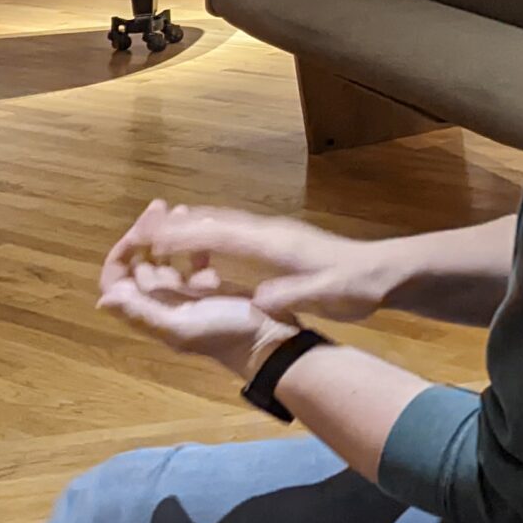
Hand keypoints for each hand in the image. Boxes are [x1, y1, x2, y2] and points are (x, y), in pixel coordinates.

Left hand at [98, 200, 296, 376]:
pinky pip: (194, 262)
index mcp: (150, 312)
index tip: (139, 232)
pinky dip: (195, 245)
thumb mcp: (182, 325)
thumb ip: (143, 314)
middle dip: (147, 235)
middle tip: (161, 205)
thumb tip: (103, 300)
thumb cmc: (224, 334)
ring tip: (183, 209)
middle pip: (142, 265)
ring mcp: (186, 294)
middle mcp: (163, 302)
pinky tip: (206, 229)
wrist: (268, 341)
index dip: (121, 256)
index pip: (118, 282)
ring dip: (170, 235)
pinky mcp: (210, 287)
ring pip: (168, 260)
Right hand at [112, 202, 397, 323]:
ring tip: (156, 232)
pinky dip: (210, 234)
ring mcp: (275, 234)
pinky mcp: (280, 242)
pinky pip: (235, 232)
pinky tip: (198, 245)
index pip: (221, 234)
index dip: (184, 235)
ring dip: (190, 226)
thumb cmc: (356, 284)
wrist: (385, 270)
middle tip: (137, 231)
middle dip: (176, 225)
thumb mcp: (326, 295)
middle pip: (215, 221)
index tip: (149, 239)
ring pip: (223, 222)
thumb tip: (259, 300)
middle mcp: (270, 232)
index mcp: (275, 244)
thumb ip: (293, 296)